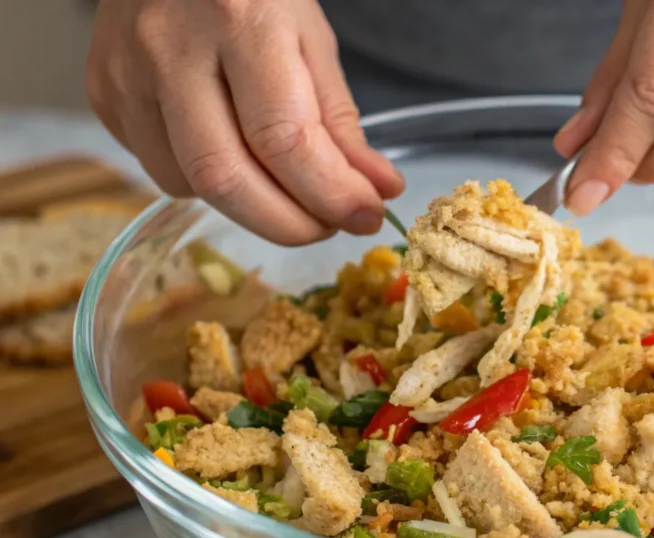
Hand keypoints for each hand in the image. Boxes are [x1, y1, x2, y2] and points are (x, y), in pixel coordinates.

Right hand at [86, 0, 403, 244]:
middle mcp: (170, 49)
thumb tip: (376, 192)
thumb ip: (340, 122)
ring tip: (283, 184)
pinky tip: (229, 151)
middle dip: (289, 224)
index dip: (330, 195)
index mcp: (239, 21)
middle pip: (225, 178)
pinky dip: (207, 184)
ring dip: (249, 205)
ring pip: (190, 185)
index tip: (365, 216)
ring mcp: (125, 74)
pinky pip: (161, 170)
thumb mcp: (310, 40)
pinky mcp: (103, 96)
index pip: (284, 140)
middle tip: (328, 226)